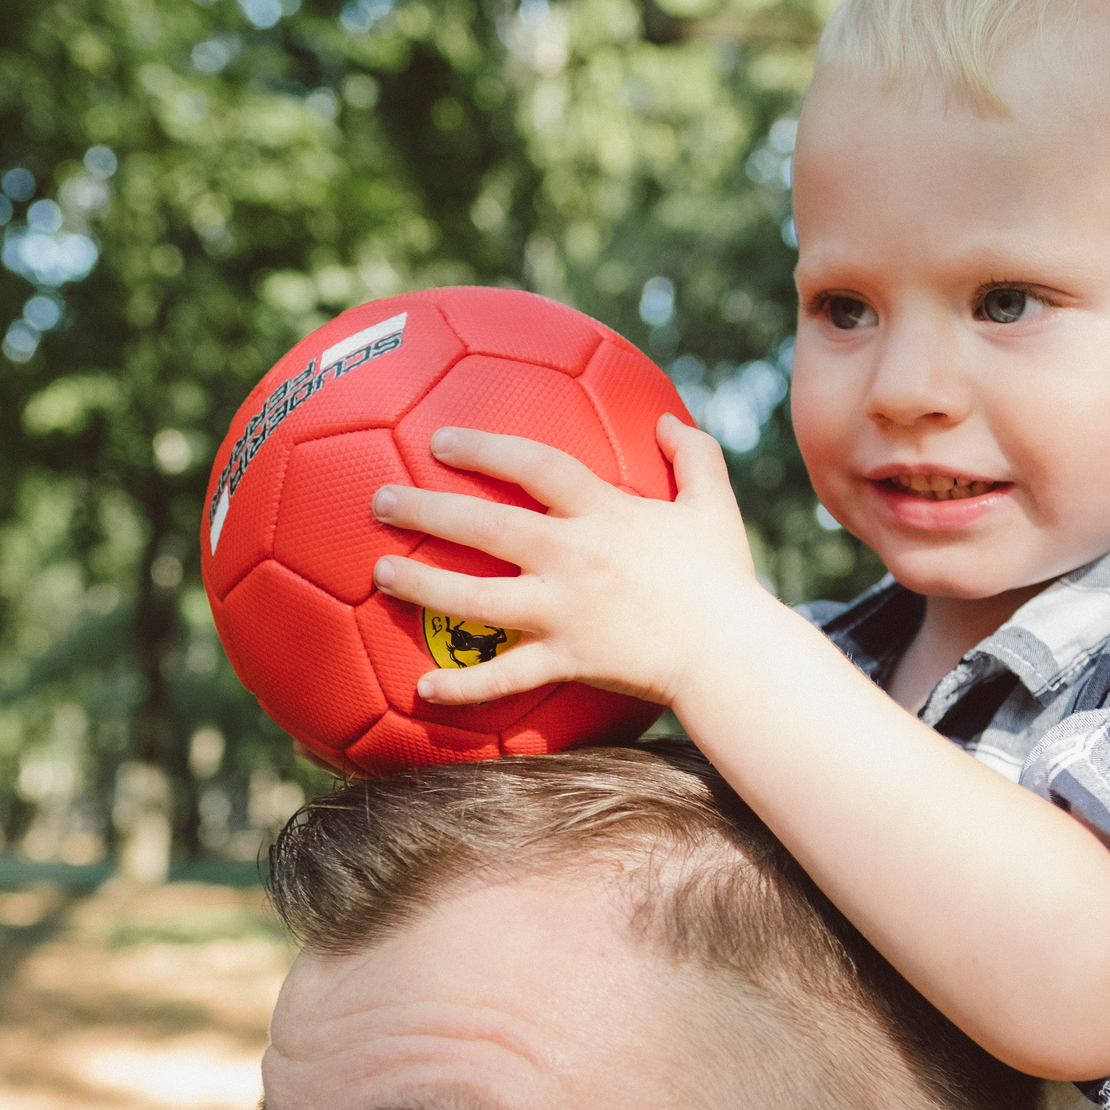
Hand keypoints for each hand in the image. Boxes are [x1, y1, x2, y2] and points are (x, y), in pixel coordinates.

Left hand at [368, 414, 764, 708]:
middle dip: (426, 508)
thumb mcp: (714, 505)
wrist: (731, 652)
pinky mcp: (566, 660)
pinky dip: (462, 687)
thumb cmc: (725, 578)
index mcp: (603, 512)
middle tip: (378, 499)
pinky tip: (420, 689)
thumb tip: (668, 420)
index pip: (532, 466)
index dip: (484, 448)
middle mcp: (572, 557)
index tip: (439, 439)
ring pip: (476, 599)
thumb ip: (694, 455)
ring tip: (380, 573)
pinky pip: (505, 677)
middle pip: (484, 527)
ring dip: (422, 585)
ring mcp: (563, 612)